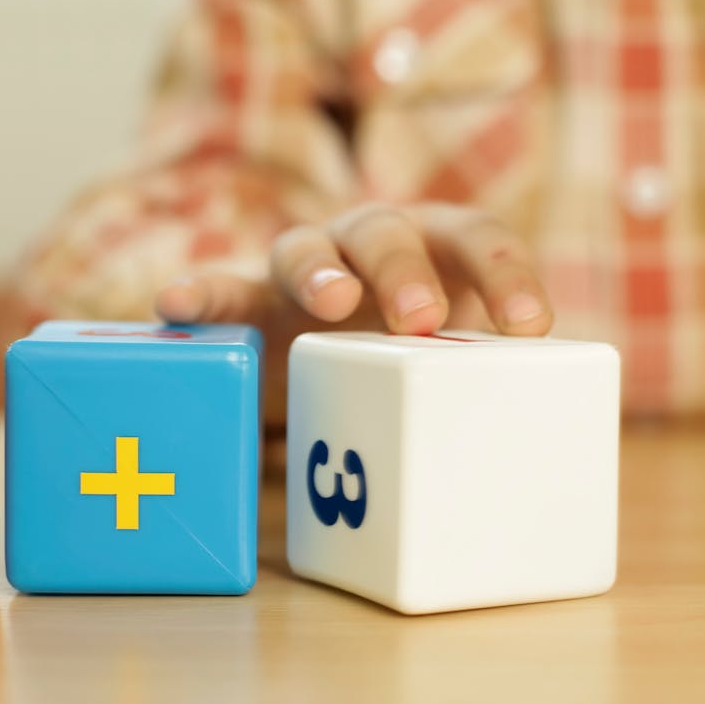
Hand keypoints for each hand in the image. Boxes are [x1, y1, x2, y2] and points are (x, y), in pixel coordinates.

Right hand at [154, 202, 552, 422]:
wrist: (330, 338)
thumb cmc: (406, 352)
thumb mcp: (444, 360)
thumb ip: (475, 383)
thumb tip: (529, 470)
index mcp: (434, 246)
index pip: (478, 241)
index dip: (507, 276)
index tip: (529, 327)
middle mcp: (369, 241)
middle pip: (387, 233)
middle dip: (405, 270)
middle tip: (420, 318)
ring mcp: (304, 262)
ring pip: (303, 247)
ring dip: (319, 270)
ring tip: (330, 302)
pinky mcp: (247, 296)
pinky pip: (218, 288)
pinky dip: (199, 293)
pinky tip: (175, 306)